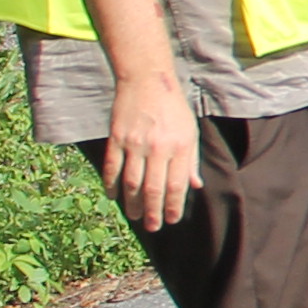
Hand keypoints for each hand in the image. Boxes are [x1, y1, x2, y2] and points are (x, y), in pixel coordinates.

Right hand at [102, 74, 201, 235]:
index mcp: (179, 147)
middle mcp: (157, 147)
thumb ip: (191, 160)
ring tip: (134, 216)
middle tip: (152, 227)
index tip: (171, 220)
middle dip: (153, 212)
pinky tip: (113, 196)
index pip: (176, 186)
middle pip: (152, 188)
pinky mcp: (116, 137)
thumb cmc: (173, 108)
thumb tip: (195, 186)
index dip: (173, 206)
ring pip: (131, 182)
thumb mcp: (190, 132)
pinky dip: (112, 184)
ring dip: (132, 203)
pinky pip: (112, 167)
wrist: (147, 80)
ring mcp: (134, 143)